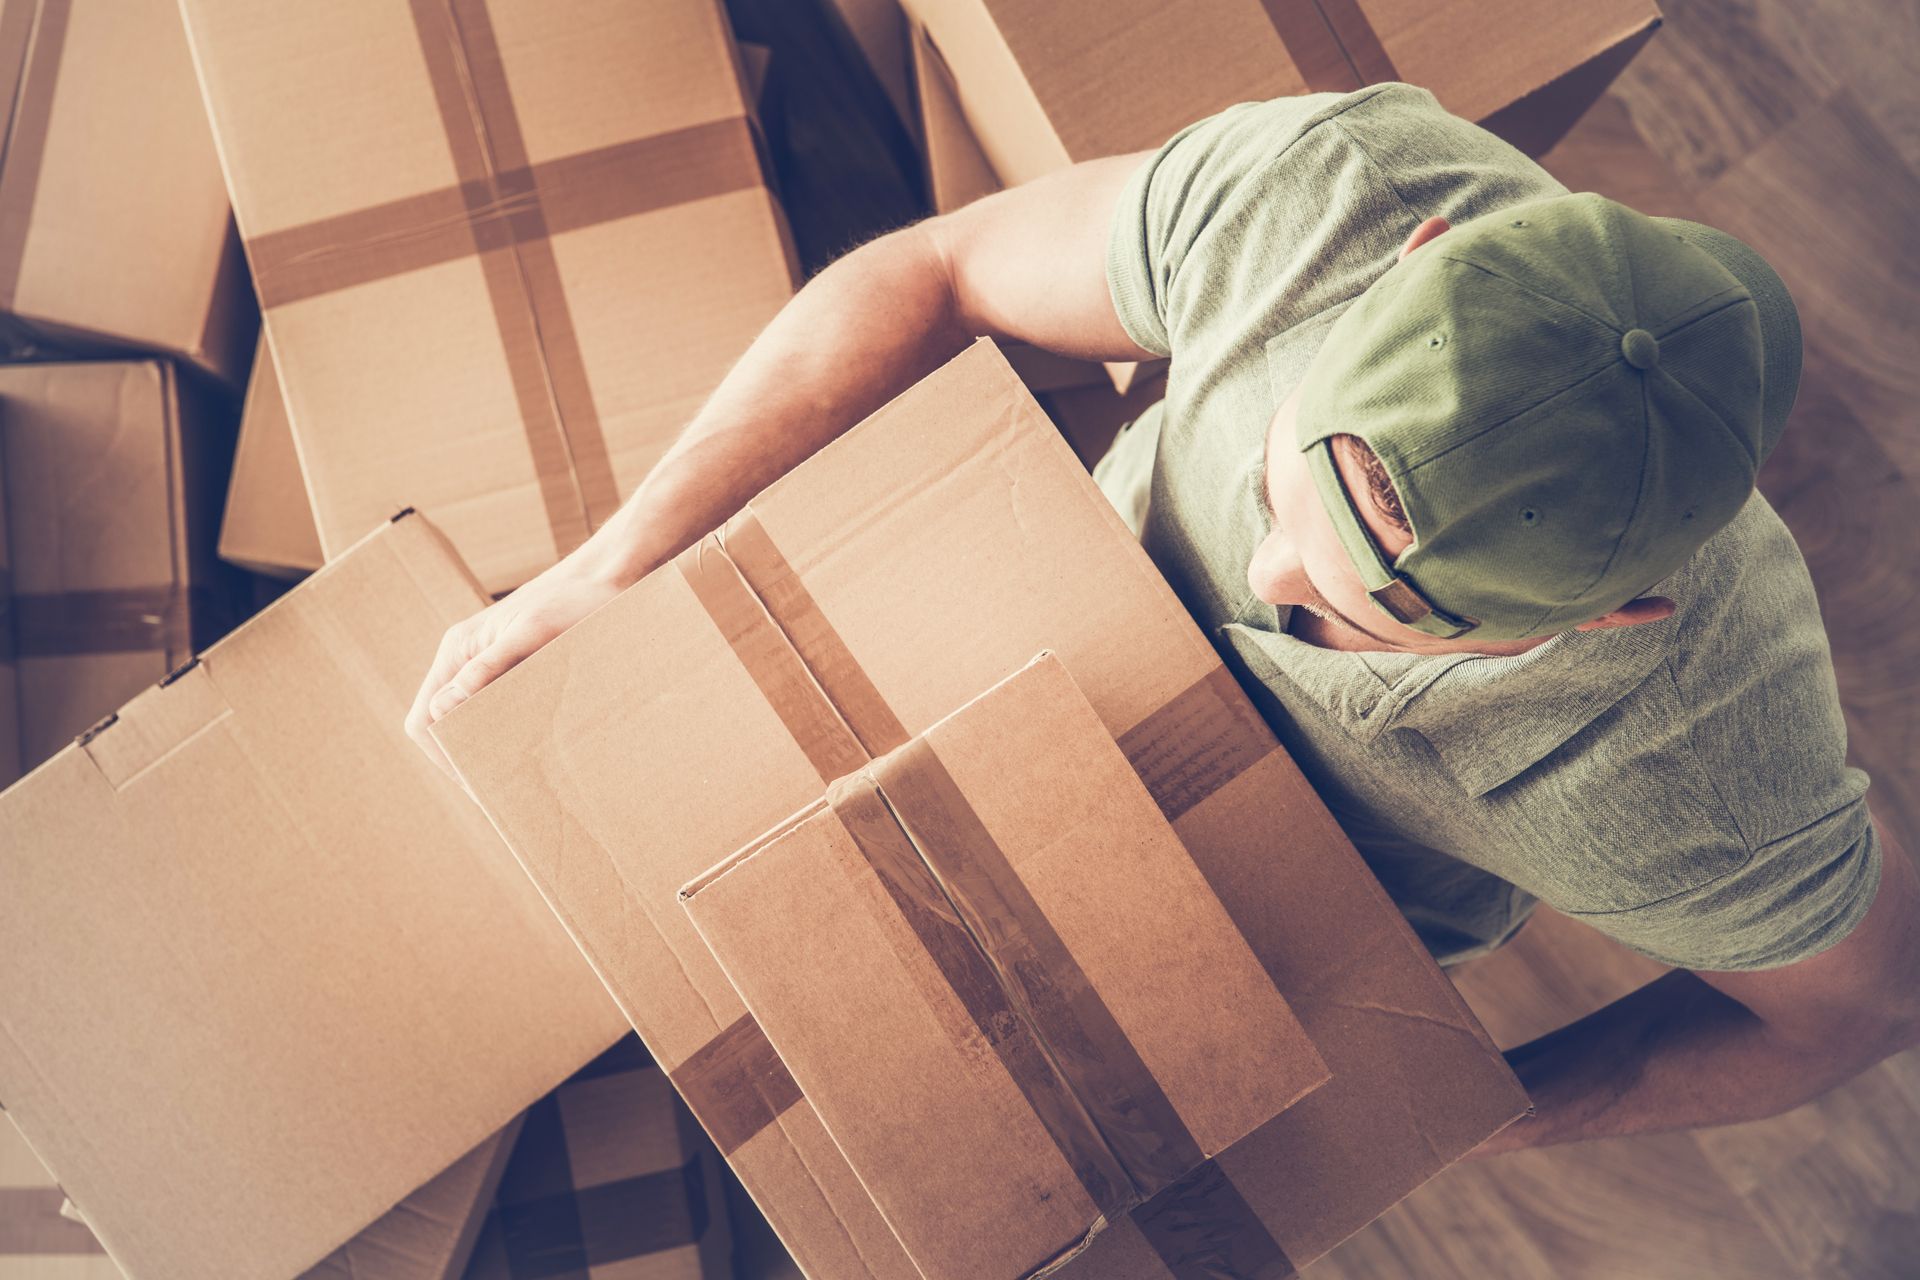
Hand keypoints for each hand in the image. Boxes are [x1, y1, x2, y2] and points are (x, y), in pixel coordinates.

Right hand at [405, 558, 627, 773]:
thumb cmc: (573, 601)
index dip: (443, 755)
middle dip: (465, 760)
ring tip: (515, 782)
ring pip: (470, 722)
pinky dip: (506, 736)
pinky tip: (531, 755)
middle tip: (499, 794)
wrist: (606, 581)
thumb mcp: (533, 632)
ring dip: (486, 750)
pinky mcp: (514, 673)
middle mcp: (466, 661)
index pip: (424, 720)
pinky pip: (496, 712)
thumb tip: (447, 707)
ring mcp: (488, 667)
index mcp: (458, 651)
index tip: (477, 784)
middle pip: (443, 727)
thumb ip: (489, 665)